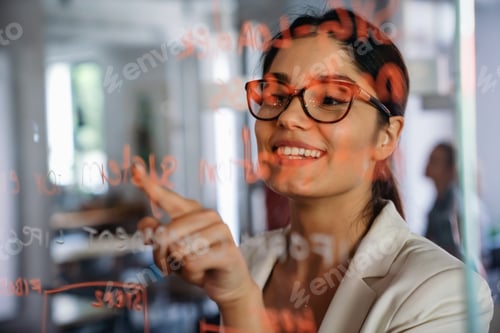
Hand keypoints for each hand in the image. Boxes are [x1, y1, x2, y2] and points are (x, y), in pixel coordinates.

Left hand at [132, 164, 256, 306]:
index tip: (134, 167)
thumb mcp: (171, 252)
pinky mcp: (228, 249)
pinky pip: (192, 262)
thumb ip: (156, 236)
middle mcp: (207, 215)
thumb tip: (145, 223)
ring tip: (190, 268)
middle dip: (161, 256)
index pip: (165, 196)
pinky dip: (192, 273)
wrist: (227, 284)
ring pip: (178, 249)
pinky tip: (204, 271)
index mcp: (191, 211)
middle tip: (168, 267)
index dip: (148, 183)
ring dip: (178, 266)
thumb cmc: (198, 264)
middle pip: (165, 233)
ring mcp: (220, 229)